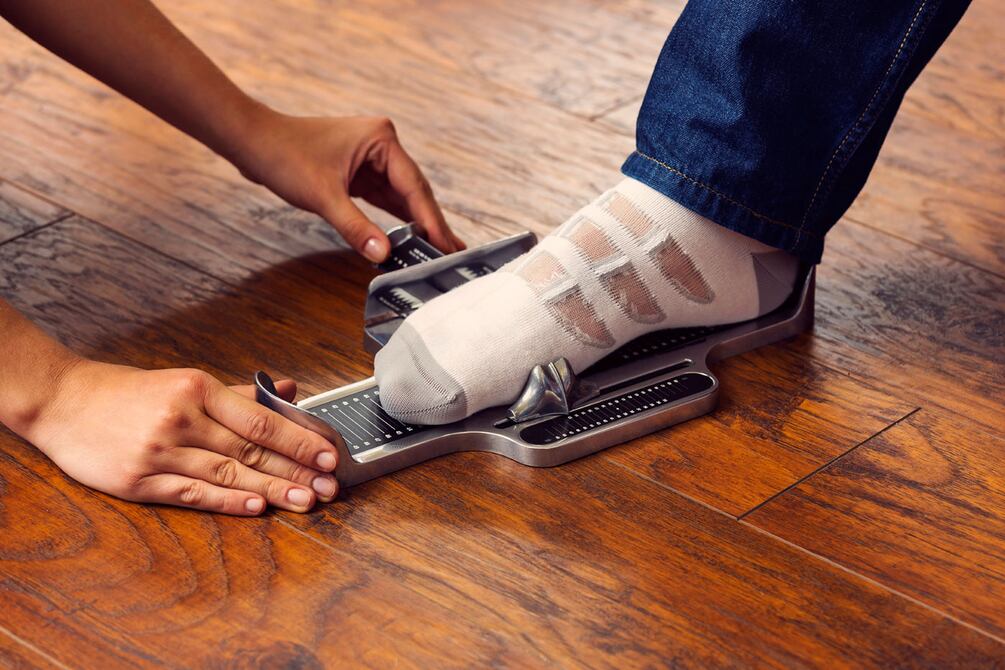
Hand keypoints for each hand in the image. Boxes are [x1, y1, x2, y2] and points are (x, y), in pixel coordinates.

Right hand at [23, 359, 339, 515]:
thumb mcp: (185, 381)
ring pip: (228, 474)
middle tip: (330, 485)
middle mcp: (182, 418)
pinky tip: (256, 508)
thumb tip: (286, 390)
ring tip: (305, 500)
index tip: (328, 454)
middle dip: (296, 470)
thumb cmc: (129, 392)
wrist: (63, 401)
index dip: (299, 440)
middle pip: (251, 451)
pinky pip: (192, 493)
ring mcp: (160, 451)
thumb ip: (239, 392)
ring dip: (272, 490)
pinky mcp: (139, 480)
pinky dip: (227, 502)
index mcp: (197, 389)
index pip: (261, 421)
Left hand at [235, 110, 464, 261]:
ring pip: (401, 197)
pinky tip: (412, 237)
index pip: (414, 187)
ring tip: (440, 248)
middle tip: (454, 252)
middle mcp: (382, 145)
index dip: (431, 220)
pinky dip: (396, 218)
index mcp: (382, 140)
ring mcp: (372, 158)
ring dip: (417, 223)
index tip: (445, 246)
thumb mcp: (324, 197)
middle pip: (414, 192)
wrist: (253, 142)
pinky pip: (384, 198)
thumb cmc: (285, 155)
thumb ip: (356, 227)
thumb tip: (383, 254)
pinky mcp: (359, 171)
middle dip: (431, 224)